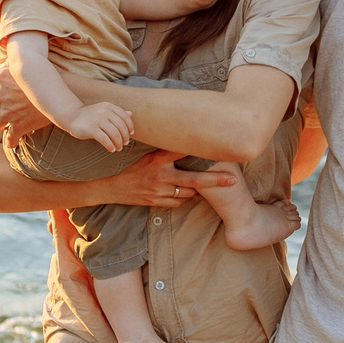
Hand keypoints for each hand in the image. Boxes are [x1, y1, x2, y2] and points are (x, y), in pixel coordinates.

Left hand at [0, 64, 46, 143]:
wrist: (62, 91)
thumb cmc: (46, 74)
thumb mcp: (25, 64)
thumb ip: (11, 64)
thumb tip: (4, 62)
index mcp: (0, 77)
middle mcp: (0, 95)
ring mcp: (8, 112)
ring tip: (4, 125)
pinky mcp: (19, 125)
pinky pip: (10, 138)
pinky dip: (11, 141)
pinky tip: (12, 143)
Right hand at [67, 100, 133, 153]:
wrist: (72, 116)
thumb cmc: (91, 115)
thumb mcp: (104, 111)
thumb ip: (116, 113)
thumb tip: (131, 114)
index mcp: (109, 106)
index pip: (125, 117)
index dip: (130, 126)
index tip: (131, 134)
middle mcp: (104, 111)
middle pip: (121, 126)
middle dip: (125, 137)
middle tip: (125, 143)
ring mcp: (97, 120)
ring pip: (114, 133)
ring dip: (119, 143)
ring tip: (118, 148)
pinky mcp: (91, 129)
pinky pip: (105, 139)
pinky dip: (110, 146)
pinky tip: (111, 149)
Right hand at [105, 152, 235, 208]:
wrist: (109, 186)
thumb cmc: (129, 166)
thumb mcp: (145, 153)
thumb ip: (165, 150)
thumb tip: (186, 140)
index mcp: (158, 159)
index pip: (185, 152)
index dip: (204, 151)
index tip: (222, 149)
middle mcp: (161, 175)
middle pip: (195, 179)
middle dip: (216, 180)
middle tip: (233, 180)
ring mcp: (159, 191)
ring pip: (189, 192)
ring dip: (197, 189)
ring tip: (206, 183)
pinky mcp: (157, 202)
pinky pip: (178, 202)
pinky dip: (185, 197)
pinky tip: (186, 191)